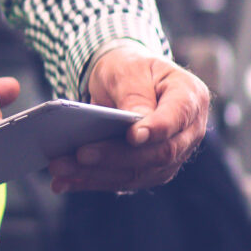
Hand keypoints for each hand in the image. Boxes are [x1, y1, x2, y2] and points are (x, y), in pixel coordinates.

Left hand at [47, 46, 211, 192]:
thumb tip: (137, 131)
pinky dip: (92, 181)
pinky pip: (123, 181)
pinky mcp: (151, 171)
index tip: (132, 136)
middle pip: (159, 153)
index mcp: (190, 97)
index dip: (156, 129)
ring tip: (60, 167)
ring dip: (96, 174)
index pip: (177, 118)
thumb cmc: (130, 69)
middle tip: (79, 154)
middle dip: (115, 156)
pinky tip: (64, 181)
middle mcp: (188, 131)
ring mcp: (173, 155)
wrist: (127, 79)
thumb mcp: (129, 70)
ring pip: (138, 173)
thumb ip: (135, 95)